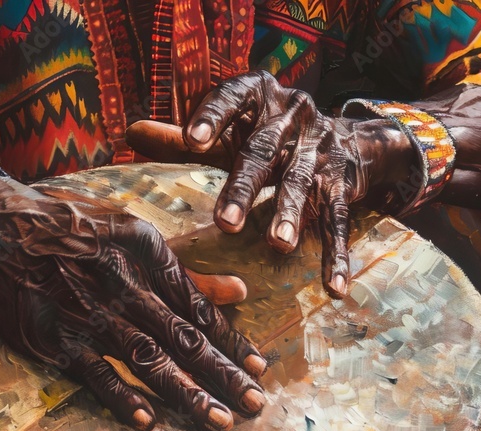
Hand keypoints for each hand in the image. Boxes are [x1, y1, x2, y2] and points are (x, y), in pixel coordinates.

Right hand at [0, 173, 267, 430]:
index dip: (232, 339)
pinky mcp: (54, 337)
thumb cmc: (66, 225)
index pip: (199, 306)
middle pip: (182, 337)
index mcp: (146, 253)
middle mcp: (123, 284)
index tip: (261, 367)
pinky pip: (93, 372)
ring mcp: (88, 313)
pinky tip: (147, 419)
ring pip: (147, 358)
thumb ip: (183, 268)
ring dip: (185, 391)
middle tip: (256, 405)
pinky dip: (120, 396)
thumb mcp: (129, 229)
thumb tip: (240, 290)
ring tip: (218, 419)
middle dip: (223, 373)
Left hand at [127, 70, 414, 296]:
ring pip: (301, 183)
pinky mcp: (343, 181)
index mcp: (258, 95)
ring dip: (290, 215)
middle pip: (263, 153)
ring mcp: (320, 149)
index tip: (191, 141)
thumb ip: (182, 138)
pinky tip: (333, 286)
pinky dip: (336, 253)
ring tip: (277, 246)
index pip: (231, 98)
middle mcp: (292, 117)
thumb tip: (131, 133)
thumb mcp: (230, 131)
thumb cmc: (269, 137)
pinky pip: (338, 218)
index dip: (213, 117)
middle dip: (244, 189)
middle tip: (225, 224)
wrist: (349, 140)